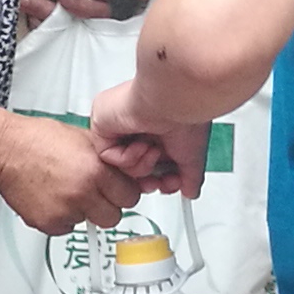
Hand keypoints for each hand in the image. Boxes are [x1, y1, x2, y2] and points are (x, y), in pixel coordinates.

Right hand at [0, 113, 145, 236]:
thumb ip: (109, 159)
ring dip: (83, 211)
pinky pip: (66, 228)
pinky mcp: (49, 223)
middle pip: (114, 217)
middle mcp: (82, 193)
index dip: (123, 191)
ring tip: (67, 190)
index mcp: (96, 170)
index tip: (117, 190)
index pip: (130, 196)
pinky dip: (62, 217)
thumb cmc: (39, 140)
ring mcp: (65, 211)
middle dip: (107, 206)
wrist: (6, 150)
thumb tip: (129, 172)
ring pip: (89, 222)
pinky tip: (53, 198)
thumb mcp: (84, 138)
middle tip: (93, 194)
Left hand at [88, 77, 209, 199]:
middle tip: (160, 181)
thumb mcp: (191, 156)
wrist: (176, 101)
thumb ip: (189, 177)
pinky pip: (106, 156)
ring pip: (118, 165)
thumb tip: (191, 192)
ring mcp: (118, 124)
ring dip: (140, 166)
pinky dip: (126, 158)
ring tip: (154, 151)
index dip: (158, 179)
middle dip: (148, 178)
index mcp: (156, 128)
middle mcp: (136, 125)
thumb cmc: (186, 117)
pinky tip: (141, 144)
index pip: (149, 163)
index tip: (170, 185)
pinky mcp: (102, 121)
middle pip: (132, 168)